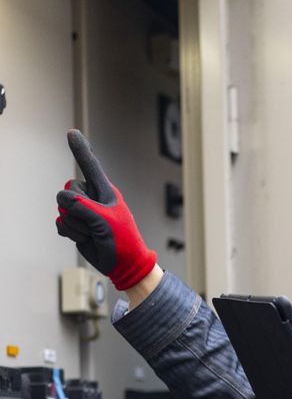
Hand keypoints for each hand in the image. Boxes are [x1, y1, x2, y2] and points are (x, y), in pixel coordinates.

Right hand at [56, 130, 156, 290]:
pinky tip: (85, 238)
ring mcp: (82, 211)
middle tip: (95, 224)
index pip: (90, 165)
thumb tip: (63, 198)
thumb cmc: (123, 241)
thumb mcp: (106, 222)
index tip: (72, 133)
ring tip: (93, 233)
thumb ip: (84, 207)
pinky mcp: (74, 225)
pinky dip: (71, 233)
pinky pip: (60, 222)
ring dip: (76, 225)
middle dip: (77, 210)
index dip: (80, 149)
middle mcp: (91, 197)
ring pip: (62, 209)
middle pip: (68, 190)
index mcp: (104, 190)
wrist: (123, 264)